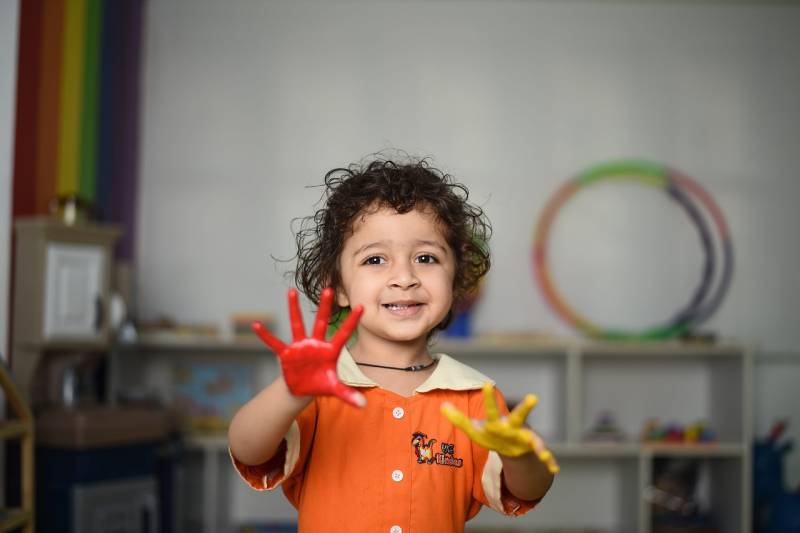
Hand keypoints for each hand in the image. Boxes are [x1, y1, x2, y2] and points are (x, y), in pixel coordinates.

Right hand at [252, 288, 364, 407]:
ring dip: (293, 309)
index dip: (351, 322)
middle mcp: (315, 344)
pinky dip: (265, 335)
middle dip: (324, 307)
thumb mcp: (335, 390)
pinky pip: (274, 343)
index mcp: (330, 351)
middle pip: (321, 322)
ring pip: (297, 324)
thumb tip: (363, 406)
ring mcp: (300, 347)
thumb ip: (348, 395)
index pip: (343, 334)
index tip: (362, 307)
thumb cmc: (321, 384)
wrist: (303, 388)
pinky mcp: (286, 354)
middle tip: (328, 288)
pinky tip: (256, 325)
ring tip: (291, 290)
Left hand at [441, 382, 558, 473]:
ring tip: (543, 452)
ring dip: (539, 444)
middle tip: (533, 397)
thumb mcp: (474, 429)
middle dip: (525, 408)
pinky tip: (554, 468)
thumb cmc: (492, 435)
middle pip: (518, 416)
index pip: (491, 409)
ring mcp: (525, 439)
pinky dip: (550, 462)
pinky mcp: (534, 451)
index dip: (488, 398)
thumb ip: (459, 419)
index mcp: (498, 422)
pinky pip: (544, 457)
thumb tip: (442, 406)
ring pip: (534, 439)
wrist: (513, 449)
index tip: (487, 384)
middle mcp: (514, 427)